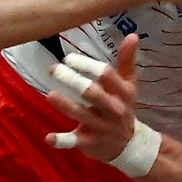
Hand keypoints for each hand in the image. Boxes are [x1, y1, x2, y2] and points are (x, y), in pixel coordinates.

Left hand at [43, 34, 143, 162]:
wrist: (129, 146)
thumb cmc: (124, 107)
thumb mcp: (129, 85)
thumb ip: (127, 60)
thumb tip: (133, 35)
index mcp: (122, 93)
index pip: (106, 75)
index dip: (87, 65)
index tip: (68, 58)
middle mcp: (113, 109)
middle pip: (92, 93)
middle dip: (73, 80)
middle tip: (54, 69)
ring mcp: (101, 127)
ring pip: (82, 115)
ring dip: (65, 105)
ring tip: (50, 95)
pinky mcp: (89, 143)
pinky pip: (74, 142)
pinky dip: (62, 141)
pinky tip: (49, 138)